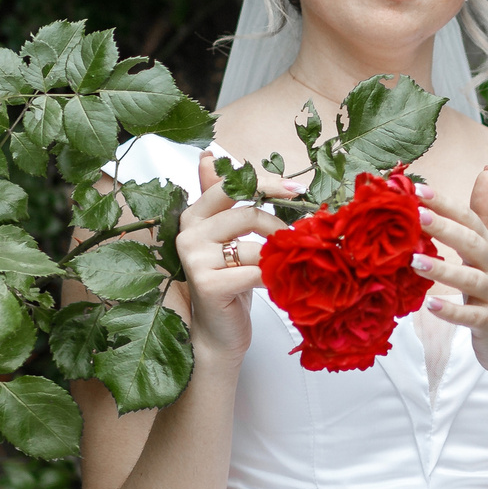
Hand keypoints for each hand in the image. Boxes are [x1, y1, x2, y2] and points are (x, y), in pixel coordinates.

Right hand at [172, 149, 282, 360]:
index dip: (266, 183)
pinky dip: (275, 278)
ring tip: (288, 268)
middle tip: (299, 240)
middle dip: (280, 226)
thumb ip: (224, 200)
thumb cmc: (229, 284)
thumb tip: (209, 154)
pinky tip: (281, 285)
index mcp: (194, 215)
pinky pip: (255, 271)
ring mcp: (194, 258)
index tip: (298, 190)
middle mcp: (188, 233)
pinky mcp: (207, 283)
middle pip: (248, 213)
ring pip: (254, 245)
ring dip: (279, 258)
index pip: (232, 185)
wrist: (217, 334)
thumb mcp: (229, 238)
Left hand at [410, 167, 487, 381]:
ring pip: (471, 279)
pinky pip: (471, 316)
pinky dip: (452, 311)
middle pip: (473, 243)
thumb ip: (485, 213)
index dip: (446, 204)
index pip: (470, 219)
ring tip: (415, 262)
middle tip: (416, 216)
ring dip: (443, 270)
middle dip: (445, 228)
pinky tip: (431, 306)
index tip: (419, 190)